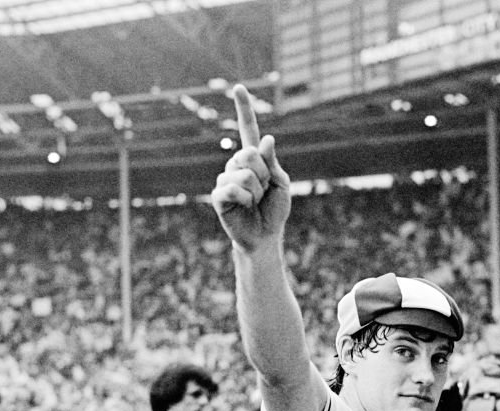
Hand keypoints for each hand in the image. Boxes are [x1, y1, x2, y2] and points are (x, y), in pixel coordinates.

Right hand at [212, 84, 290, 253]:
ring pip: (243, 174)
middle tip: (264, 191)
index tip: (238, 87)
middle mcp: (237, 164)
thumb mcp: (281, 183)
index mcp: (254, 159)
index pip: (248, 130)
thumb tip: (267, 139)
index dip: (244, 109)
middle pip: (250, 154)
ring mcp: (225, 178)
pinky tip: (244, 207)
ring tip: (254, 201)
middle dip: (264, 175)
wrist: (265, 235)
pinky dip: (245, 199)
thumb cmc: (274, 209)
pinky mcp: (218, 195)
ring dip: (256, 191)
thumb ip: (273, 162)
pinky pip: (232, 189)